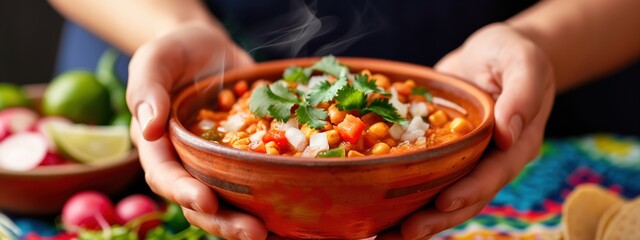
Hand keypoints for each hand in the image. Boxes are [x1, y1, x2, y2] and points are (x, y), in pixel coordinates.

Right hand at [126, 21, 267, 239]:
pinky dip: (274, 201)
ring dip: (250, 220)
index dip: (184, 192)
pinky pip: (256, 182)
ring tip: (277, 232)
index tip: (207, 201)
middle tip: (254, 232)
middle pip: (200, 203)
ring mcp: (217, 164)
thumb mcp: (154, 60)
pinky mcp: (244, 158)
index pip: (165, 176)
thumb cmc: (174, 52)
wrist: (209, 49)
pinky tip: (299, 212)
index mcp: (158, 146)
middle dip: (225, 222)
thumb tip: (148, 128)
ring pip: (230, 202)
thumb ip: (147, 90)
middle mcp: (187, 163)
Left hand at [382, 23, 555, 238]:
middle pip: (465, 197)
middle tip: (405, 232)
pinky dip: (401, 190)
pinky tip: (374, 205)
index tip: (443, 204)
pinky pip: (422, 174)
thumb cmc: (511, 54)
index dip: (469, 192)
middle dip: (436, 218)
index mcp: (515, 145)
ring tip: (383, 235)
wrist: (490, 53)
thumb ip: (521, 95)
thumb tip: (508, 133)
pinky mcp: (441, 151)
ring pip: (441, 193)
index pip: (492, 175)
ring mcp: (464, 159)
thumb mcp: (523, 63)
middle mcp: (489, 160)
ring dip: (415, 215)